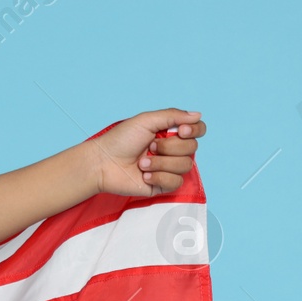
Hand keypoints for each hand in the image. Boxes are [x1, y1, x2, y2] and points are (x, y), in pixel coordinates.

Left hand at [88, 108, 205, 196]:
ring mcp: (168, 168)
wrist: (103, 163)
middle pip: (192, 148)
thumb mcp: (146, 120)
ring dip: (161, 163)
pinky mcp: (162, 185)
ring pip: (185, 166)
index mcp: (170, 133)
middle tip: (149, 146)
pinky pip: (176, 182)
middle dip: (169, 147)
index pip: (198, 131)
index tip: (181, 130)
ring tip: (142, 163)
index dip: (195, 131)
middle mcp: (172, 150)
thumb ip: (173, 115)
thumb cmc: (120, 140)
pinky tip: (145, 175)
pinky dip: (160, 177)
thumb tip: (198, 115)